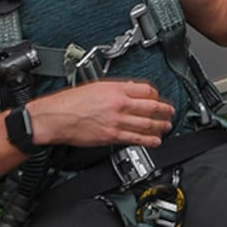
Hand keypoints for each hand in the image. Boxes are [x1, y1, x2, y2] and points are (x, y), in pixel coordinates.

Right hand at [27, 80, 174, 148]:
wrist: (56, 117)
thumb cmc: (70, 102)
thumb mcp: (96, 86)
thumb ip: (116, 88)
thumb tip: (131, 89)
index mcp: (116, 89)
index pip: (146, 90)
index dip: (157, 95)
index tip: (160, 99)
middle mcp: (119, 104)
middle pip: (151, 107)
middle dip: (165, 111)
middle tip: (171, 113)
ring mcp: (117, 121)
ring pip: (147, 123)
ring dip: (160, 126)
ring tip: (166, 126)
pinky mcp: (112, 136)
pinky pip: (135, 138)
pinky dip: (148, 140)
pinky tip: (155, 140)